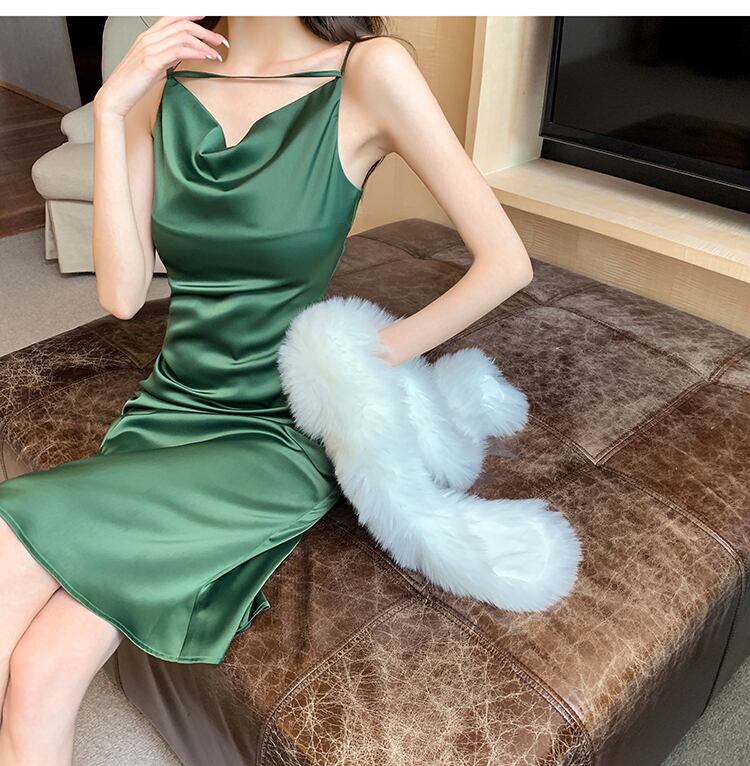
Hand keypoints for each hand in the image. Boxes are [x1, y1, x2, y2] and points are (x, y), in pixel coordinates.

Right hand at [93, 16, 228, 118]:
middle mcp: (148, 38)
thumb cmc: (132, 84)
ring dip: (204, 43)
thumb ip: (165, 56)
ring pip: (182, 35)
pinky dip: (195, 52)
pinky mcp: (151, 61)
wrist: (115, 96)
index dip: (190, 14)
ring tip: (216, 52)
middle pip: (181, 24)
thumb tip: (182, 54)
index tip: (206, 16)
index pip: (171, 17)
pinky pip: (178, 51)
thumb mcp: (151, 65)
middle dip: (205, 31)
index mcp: (147, 37)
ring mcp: (149, 48)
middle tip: (220, 41)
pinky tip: (205, 57)